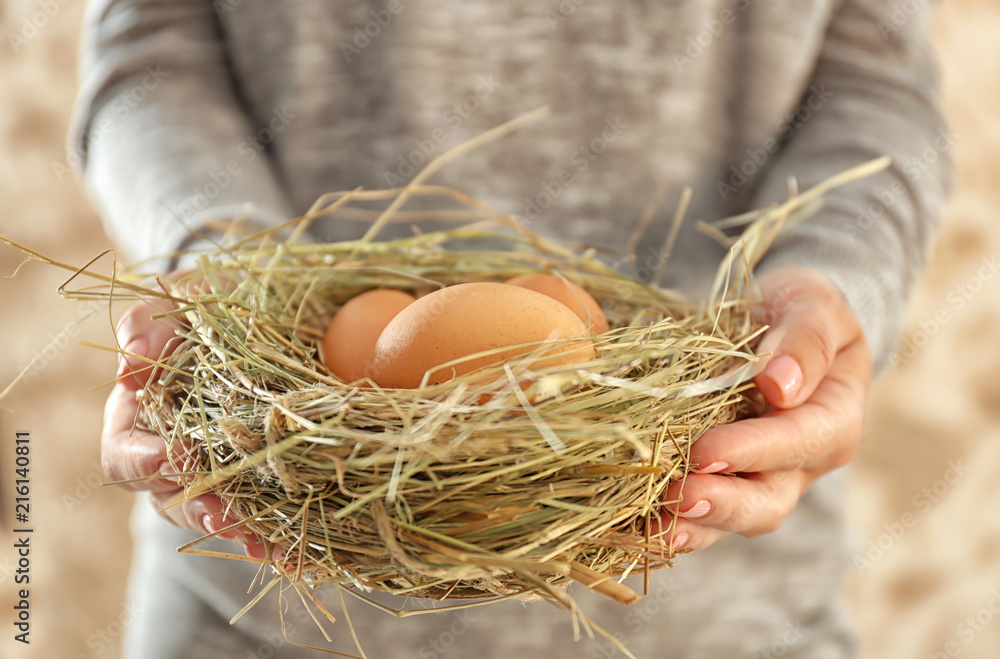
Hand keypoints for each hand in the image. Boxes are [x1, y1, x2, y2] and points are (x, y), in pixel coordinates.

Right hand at [103, 295, 270, 559]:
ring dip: (241, 530)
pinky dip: (278, 531)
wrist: (263, 313)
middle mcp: (174, 456)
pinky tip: (297, 545)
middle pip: (173, 500)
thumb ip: (149, 322)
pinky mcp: (264, 477)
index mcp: (141, 418)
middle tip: (225, 516)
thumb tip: (130, 368)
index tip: (170, 458)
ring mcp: (219, 471)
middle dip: (200, 510)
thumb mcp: (179, 298)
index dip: (142, 462)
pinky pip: (266, 512)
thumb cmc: (208, 303)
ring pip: (221, 514)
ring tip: (264, 541)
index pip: (125, 455)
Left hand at [660, 266, 869, 550]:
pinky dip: (672, 521)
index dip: (752, 450)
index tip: (707, 451)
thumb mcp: (814, 306)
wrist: (774, 322)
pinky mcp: (722, 481)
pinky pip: (700, 513)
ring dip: (694, 526)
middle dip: (723, 504)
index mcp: (833, 421)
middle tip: (680, 497)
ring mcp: (760, 478)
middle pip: (768, 500)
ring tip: (658, 528)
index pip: (798, 443)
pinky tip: (640, 524)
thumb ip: (806, 339)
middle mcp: (801, 464)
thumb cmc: (799, 311)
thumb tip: (782, 384)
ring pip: (732, 518)